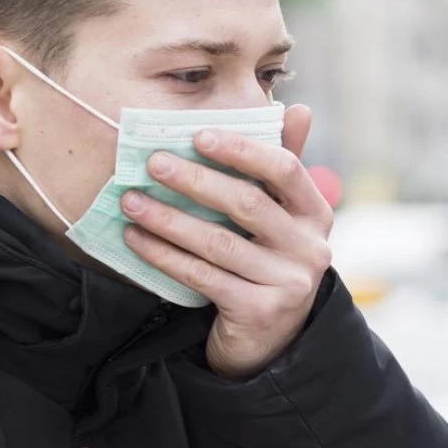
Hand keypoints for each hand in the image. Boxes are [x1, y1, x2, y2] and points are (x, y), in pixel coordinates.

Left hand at [120, 105, 332, 378]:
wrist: (271, 340)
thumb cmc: (268, 262)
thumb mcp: (282, 218)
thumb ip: (281, 167)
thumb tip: (297, 107)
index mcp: (316, 214)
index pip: (285, 169)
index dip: (242, 150)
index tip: (198, 135)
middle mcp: (311, 248)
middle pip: (248, 203)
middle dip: (195, 180)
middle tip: (153, 163)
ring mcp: (289, 283)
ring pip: (219, 242)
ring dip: (169, 218)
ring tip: (132, 200)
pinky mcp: (260, 312)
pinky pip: (203, 276)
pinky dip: (165, 256)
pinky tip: (137, 239)